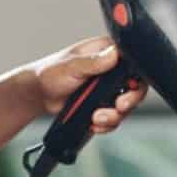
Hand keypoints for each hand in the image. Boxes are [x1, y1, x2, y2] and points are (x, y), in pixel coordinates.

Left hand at [29, 35, 148, 133]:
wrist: (39, 95)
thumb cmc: (50, 73)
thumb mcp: (71, 65)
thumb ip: (93, 61)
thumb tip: (114, 54)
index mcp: (106, 52)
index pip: (133, 61)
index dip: (137, 77)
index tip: (129, 87)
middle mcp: (111, 70)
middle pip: (136, 87)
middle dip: (129, 101)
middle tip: (119, 107)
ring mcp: (109, 89)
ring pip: (126, 106)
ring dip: (114, 116)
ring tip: (97, 118)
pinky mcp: (104, 105)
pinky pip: (115, 118)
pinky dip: (106, 124)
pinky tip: (94, 123)